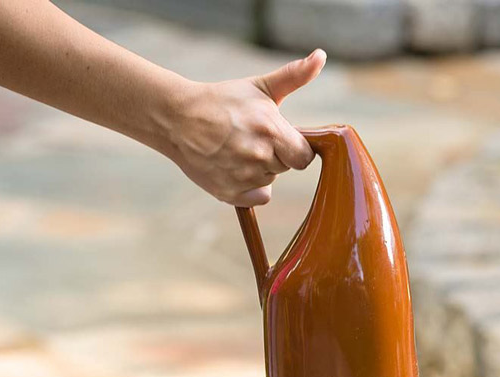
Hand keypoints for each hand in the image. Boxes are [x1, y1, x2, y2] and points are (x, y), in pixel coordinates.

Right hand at [166, 49, 326, 206]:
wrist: (178, 119)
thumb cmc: (222, 101)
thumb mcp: (260, 86)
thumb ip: (294, 76)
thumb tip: (321, 56)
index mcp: (271, 131)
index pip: (304, 156)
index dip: (294, 146)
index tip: (279, 136)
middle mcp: (260, 157)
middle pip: (285, 166)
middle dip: (275, 154)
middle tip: (250, 138)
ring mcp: (244, 177)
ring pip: (270, 180)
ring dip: (260, 169)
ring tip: (237, 150)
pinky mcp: (230, 193)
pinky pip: (258, 196)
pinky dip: (250, 187)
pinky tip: (234, 168)